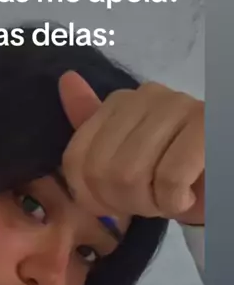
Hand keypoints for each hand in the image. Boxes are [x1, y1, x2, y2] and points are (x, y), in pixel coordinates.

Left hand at [58, 71, 204, 225]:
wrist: (218, 185)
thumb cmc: (172, 175)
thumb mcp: (124, 161)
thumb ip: (92, 131)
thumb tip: (66, 80)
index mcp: (120, 102)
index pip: (76, 159)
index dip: (92, 196)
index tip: (117, 203)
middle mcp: (147, 95)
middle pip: (101, 171)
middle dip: (122, 202)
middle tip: (149, 201)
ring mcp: (178, 106)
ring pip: (130, 176)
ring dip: (149, 204)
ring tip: (167, 199)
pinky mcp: (205, 126)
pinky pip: (168, 178)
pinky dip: (174, 201)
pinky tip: (185, 198)